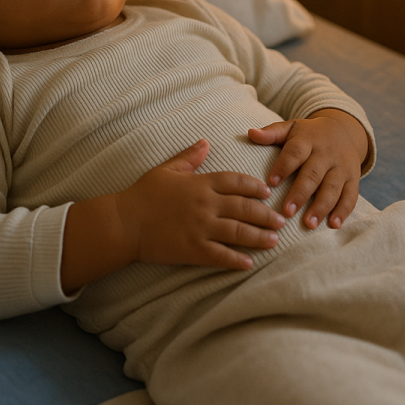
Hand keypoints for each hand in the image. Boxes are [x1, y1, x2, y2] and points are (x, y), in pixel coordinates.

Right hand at [117, 139, 285, 270]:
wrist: (124, 222)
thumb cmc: (143, 194)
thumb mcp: (166, 169)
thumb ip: (189, 157)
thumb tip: (205, 142)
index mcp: (199, 184)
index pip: (235, 181)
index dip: (253, 186)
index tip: (266, 192)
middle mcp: (205, 205)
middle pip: (244, 208)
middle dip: (265, 214)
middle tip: (280, 220)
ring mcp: (200, 228)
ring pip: (238, 232)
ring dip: (259, 236)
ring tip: (274, 240)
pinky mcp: (193, 249)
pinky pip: (221, 255)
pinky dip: (236, 260)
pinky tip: (249, 262)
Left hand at [248, 109, 366, 229]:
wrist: (343, 130)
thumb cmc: (308, 134)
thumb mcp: (290, 128)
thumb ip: (271, 133)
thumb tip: (250, 133)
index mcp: (307, 140)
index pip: (294, 153)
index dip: (283, 167)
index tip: (271, 183)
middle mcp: (326, 153)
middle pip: (313, 174)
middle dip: (300, 193)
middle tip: (287, 212)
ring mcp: (341, 167)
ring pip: (332, 187)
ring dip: (322, 206)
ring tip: (309, 224)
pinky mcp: (353, 179)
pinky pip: (350, 196)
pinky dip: (343, 211)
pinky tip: (333, 225)